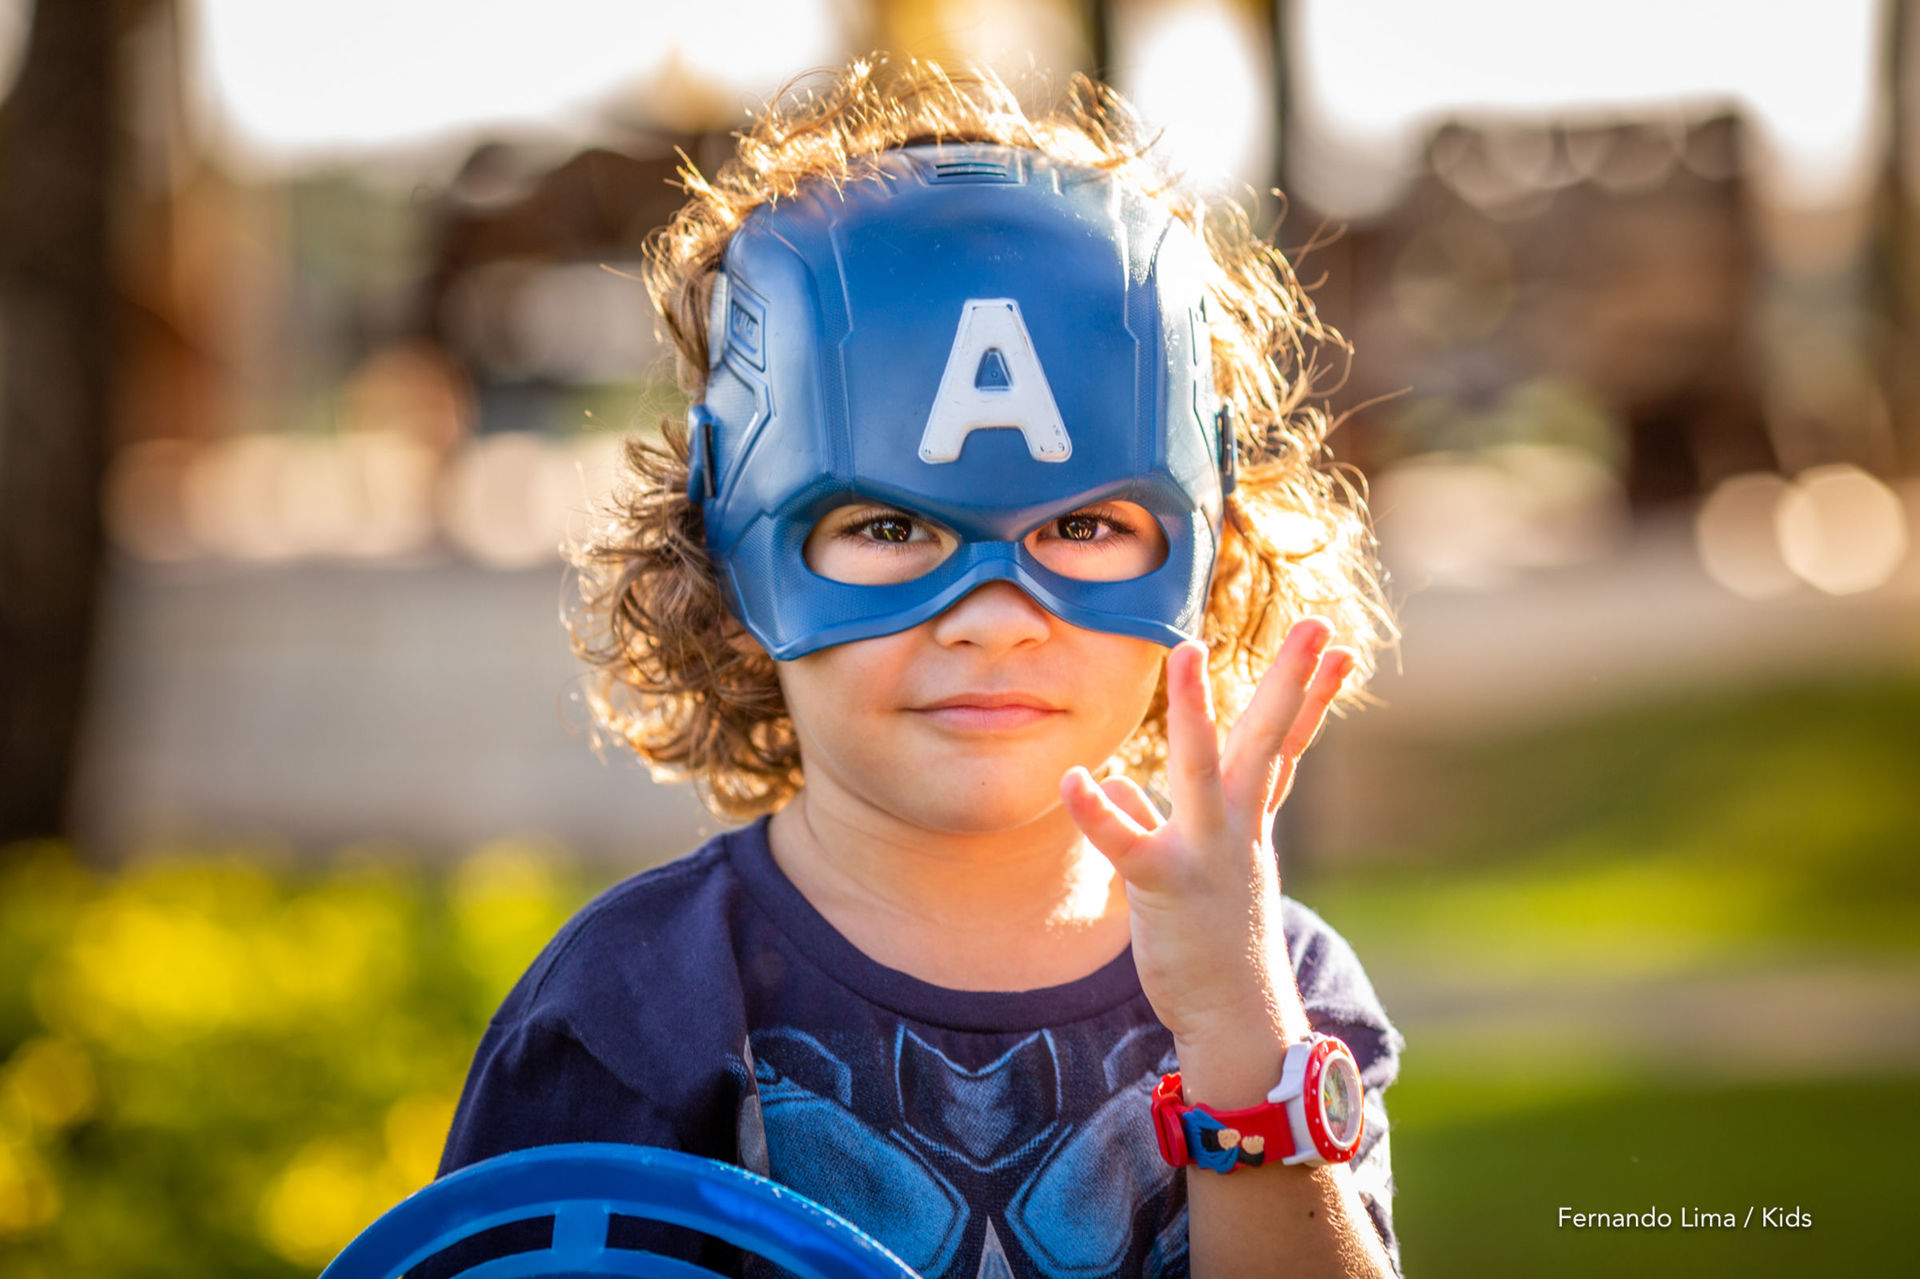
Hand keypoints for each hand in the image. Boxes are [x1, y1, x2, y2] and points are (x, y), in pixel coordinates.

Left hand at [1060, 618, 1352, 1071]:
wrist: (1234, 1021)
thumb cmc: (1213, 944)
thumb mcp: (1191, 875)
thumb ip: (1151, 821)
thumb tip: (1116, 786)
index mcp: (1245, 823)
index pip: (1284, 746)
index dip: (1310, 695)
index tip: (1336, 646)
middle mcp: (1235, 829)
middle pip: (1267, 740)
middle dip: (1289, 680)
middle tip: (1313, 623)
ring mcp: (1204, 855)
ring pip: (1201, 770)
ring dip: (1196, 712)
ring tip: (1188, 653)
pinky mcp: (1163, 887)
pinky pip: (1126, 844)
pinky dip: (1098, 813)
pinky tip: (1076, 778)